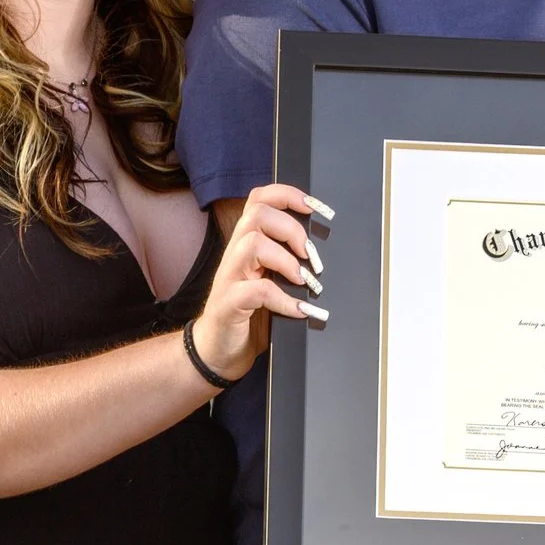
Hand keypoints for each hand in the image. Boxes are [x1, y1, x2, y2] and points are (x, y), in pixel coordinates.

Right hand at [192, 181, 330, 380]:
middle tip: (311, 257)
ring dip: (286, 260)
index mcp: (247, 243)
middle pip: (257, 215)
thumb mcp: (272, 280)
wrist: (220, 350)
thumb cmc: (250, 313)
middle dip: (291, 229)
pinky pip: (257, 291)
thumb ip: (289, 262)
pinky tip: (299, 311)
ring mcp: (229, 277)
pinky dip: (284, 300)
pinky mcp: (228, 303)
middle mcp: (235, 254)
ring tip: (304, 281)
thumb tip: (325, 254)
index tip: (315, 208)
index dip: (287, 195)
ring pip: (253, 244)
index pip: (259, 200)